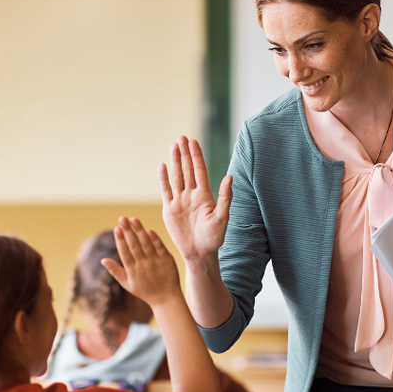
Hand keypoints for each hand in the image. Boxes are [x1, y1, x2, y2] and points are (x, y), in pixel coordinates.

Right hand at [101, 217, 180, 306]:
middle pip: (134, 245)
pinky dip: (154, 239)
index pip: (124, 252)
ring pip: (146, 244)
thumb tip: (102, 260)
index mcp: (132, 271)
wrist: (166, 299)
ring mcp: (155, 262)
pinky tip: (148, 230)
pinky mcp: (167, 260)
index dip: (120, 240)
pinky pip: (160, 247)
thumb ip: (115, 271)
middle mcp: (143, 265)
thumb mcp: (127, 284)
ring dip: (139, 231)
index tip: (116, 228)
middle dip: (127, 231)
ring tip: (133, 219)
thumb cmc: (144, 291)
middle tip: (122, 218)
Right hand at [159, 136, 232, 262]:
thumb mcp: (222, 217)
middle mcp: (192, 195)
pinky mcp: (169, 210)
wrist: (199, 253)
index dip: (196, 156)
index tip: (193, 141)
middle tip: (181, 137)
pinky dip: (164, 178)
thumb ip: (225, 197)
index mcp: (205, 195)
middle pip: (188, 170)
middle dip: (185, 153)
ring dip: (175, 162)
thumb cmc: (214, 238)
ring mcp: (180, 201)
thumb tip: (229, 177)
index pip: (200, 170)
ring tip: (173, 146)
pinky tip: (162, 166)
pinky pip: (166, 191)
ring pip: (177, 177)